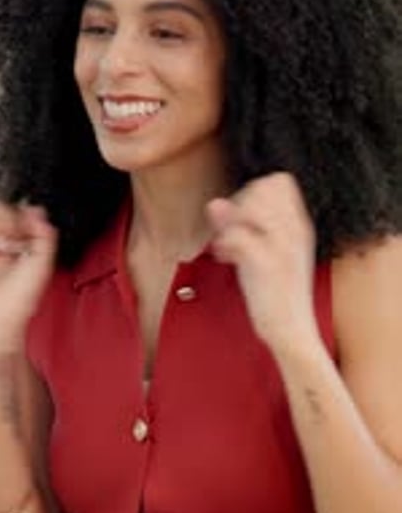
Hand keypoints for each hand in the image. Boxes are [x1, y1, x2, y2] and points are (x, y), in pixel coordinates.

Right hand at [0, 202, 57, 350]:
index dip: (24, 212)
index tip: (31, 219)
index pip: (15, 212)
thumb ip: (45, 235)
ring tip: (3, 243)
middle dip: (11, 216)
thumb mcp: (43, 264)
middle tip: (16, 235)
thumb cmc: (19, 299)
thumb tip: (37, 211)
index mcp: (14, 244)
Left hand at [206, 173, 318, 356]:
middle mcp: (295, 230)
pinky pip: (239, 235)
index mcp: (299, 225)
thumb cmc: (276, 295)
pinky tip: (226, 258)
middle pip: (261, 186)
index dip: (253, 192)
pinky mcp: (267, 264)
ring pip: (250, 205)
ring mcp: (283, 245)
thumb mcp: (265, 255)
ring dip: (231, 222)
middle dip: (238, 205)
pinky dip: (226, 244)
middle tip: (232, 233)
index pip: (279, 180)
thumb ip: (243, 227)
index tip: (242, 219)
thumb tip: (214, 203)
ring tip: (228, 245)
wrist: (291, 332)